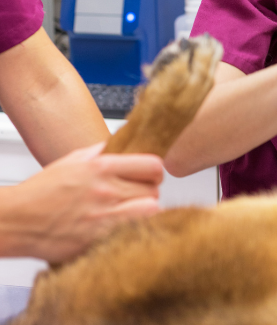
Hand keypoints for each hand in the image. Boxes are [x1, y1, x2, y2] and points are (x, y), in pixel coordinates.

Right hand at [0, 142, 162, 262]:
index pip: (152, 165)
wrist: (15, 221)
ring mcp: (104, 215)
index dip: (155, 171)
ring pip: (151, 209)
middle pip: (154, 189)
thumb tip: (121, 144)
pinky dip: (135, 228)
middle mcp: (106, 190)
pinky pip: (134, 231)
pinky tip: (124, 227)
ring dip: (146, 211)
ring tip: (135, 211)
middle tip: (139, 195)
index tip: (151, 175)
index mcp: (101, 167)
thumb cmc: (40, 192)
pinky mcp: (99, 238)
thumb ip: (100, 152)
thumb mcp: (71, 161)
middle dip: (149, 191)